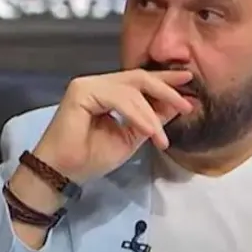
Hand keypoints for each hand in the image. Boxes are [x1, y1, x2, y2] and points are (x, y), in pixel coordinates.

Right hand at [31, 69, 194, 182]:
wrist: (63, 173)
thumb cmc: (90, 158)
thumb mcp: (131, 137)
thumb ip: (152, 120)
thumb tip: (177, 106)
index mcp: (108, 92)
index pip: (140, 82)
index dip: (166, 81)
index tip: (189, 84)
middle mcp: (97, 83)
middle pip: (139, 78)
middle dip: (167, 89)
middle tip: (187, 104)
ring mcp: (87, 84)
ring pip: (132, 90)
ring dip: (152, 115)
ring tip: (162, 137)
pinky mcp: (81, 91)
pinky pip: (120, 99)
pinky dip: (138, 115)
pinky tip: (150, 132)